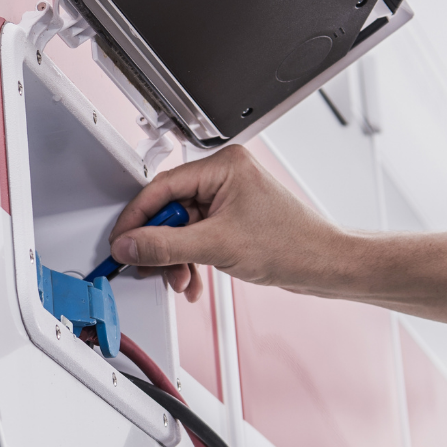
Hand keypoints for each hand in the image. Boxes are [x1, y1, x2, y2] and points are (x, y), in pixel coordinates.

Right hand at [109, 146, 345, 301]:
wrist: (323, 265)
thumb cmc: (291, 244)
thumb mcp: (216, 246)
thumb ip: (165, 246)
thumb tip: (131, 245)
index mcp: (223, 166)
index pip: (162, 187)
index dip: (138, 217)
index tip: (122, 242)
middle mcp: (225, 177)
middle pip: (171, 209)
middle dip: (161, 245)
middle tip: (150, 265)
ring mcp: (230, 199)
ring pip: (183, 228)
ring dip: (177, 258)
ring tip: (180, 279)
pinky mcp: (233, 220)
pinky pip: (198, 238)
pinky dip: (192, 261)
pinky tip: (194, 280)